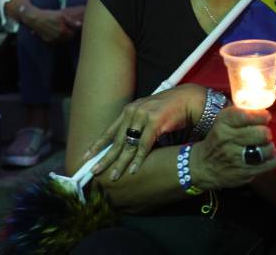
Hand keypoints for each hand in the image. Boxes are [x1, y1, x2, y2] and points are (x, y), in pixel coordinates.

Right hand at [23, 7, 80, 42]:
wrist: (35, 19)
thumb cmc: (49, 15)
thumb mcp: (61, 15)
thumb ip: (71, 21)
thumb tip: (80, 25)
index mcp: (63, 30)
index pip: (73, 33)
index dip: (73, 29)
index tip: (71, 26)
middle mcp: (58, 37)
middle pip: (69, 38)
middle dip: (69, 33)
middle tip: (66, 28)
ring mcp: (53, 40)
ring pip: (63, 41)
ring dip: (64, 37)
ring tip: (60, 30)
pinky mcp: (48, 42)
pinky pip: (56, 42)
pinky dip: (58, 39)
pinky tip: (55, 33)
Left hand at [86, 84, 206, 178]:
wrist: (188, 100)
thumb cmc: (170, 109)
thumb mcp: (148, 115)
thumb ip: (136, 126)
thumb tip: (126, 145)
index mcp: (129, 110)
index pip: (110, 130)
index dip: (98, 145)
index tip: (86, 156)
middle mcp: (133, 112)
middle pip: (116, 140)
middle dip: (105, 158)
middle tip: (94, 171)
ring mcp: (143, 116)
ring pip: (128, 145)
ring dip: (120, 163)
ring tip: (113, 176)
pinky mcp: (155, 122)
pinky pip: (144, 146)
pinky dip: (138, 159)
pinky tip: (132, 170)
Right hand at [189, 106, 275, 190]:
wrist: (204, 165)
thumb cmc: (218, 139)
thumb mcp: (222, 122)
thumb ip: (241, 114)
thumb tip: (264, 110)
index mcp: (224, 124)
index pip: (247, 116)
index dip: (261, 116)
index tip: (265, 117)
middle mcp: (229, 140)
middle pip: (262, 133)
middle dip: (267, 132)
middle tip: (264, 134)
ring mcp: (237, 158)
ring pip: (267, 150)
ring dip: (270, 147)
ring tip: (265, 146)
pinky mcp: (244, 172)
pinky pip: (268, 165)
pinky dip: (275, 159)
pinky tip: (274, 156)